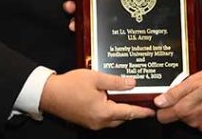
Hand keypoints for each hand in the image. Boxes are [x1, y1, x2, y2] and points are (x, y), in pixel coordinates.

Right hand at [40, 69, 154, 129]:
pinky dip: (109, 111)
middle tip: (141, 101)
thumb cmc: (69, 85)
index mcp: (104, 112)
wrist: (48, 94)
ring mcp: (92, 123)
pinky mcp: (85, 121)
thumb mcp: (96, 78)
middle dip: (132, 110)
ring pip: (112, 119)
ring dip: (120, 110)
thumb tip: (132, 83)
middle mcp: (99, 121)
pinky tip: (108, 100)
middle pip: (122, 118)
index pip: (129, 113)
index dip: (142, 111)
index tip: (152, 111)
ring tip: (125, 98)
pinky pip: (103, 118)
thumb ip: (116, 82)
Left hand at [154, 66, 201, 132]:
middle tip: (188, 94)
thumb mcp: (192, 80)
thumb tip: (159, 102)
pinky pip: (200, 122)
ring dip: (191, 110)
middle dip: (178, 107)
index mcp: (185, 109)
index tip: (166, 100)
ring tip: (200, 96)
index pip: (162, 116)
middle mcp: (193, 121)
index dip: (162, 107)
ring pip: (188, 120)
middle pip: (176, 117)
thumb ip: (174, 93)